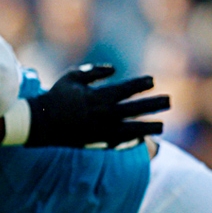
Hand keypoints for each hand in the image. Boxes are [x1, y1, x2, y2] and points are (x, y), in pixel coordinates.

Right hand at [26, 64, 168, 147]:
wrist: (42, 123)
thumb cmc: (56, 96)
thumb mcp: (72, 77)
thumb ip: (94, 71)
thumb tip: (113, 70)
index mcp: (99, 96)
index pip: (128, 89)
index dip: (142, 84)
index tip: (152, 81)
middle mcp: (106, 114)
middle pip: (137, 109)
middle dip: (155, 104)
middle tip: (169, 101)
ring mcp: (104, 130)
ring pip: (134, 129)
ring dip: (150, 127)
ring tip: (161, 126)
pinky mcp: (99, 142)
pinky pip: (122, 142)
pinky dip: (133, 140)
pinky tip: (142, 139)